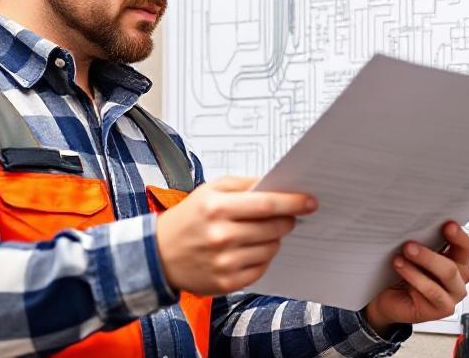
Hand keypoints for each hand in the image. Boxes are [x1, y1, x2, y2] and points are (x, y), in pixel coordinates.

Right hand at [156, 176, 316, 295]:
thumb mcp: (210, 191)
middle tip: (288, 217)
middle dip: (287, 220)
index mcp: (216, 208)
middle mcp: (221, 236)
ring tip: (259, 233)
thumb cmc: (187, 219)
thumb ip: (244, 185)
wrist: (158, 254)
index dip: (293, 202)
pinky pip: (261, 268)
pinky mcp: (226, 283)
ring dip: (274, 239)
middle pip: (274, 227)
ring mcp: (224, 262)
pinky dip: (262, 257)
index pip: (267, 204)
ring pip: (271, 249)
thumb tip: (277, 185)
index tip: (310, 202)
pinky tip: (248, 250)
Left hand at [363, 221, 468, 335]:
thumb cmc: (405, 274)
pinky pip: (432, 292)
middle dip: (429, 254)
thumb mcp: (415, 255)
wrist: (390, 298)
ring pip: (445, 276)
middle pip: (453, 265)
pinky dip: (416, 280)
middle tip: (409, 245)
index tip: (447, 225)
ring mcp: (453, 296)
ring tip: (399, 259)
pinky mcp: (443, 310)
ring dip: (421, 265)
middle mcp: (459, 279)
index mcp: (457, 261)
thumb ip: (424, 243)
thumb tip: (418, 227)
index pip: (465, 247)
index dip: (458, 235)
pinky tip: (402, 271)